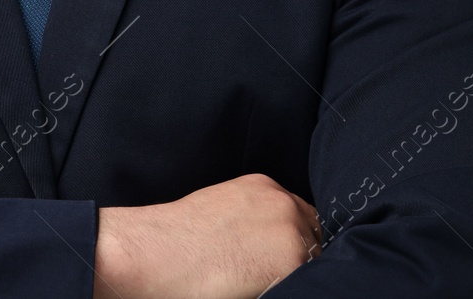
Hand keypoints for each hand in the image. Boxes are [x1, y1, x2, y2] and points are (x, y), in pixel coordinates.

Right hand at [93, 173, 320, 298]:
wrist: (157, 251)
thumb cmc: (177, 237)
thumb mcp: (221, 209)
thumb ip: (252, 218)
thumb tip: (266, 244)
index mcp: (263, 186)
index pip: (300, 214)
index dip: (295, 238)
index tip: (286, 255)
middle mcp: (283, 202)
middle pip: (314, 233)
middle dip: (303, 253)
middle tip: (278, 272)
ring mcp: (291, 230)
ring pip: (315, 257)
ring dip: (300, 271)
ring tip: (269, 280)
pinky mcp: (291, 260)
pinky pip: (308, 278)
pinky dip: (294, 285)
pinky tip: (265, 287)